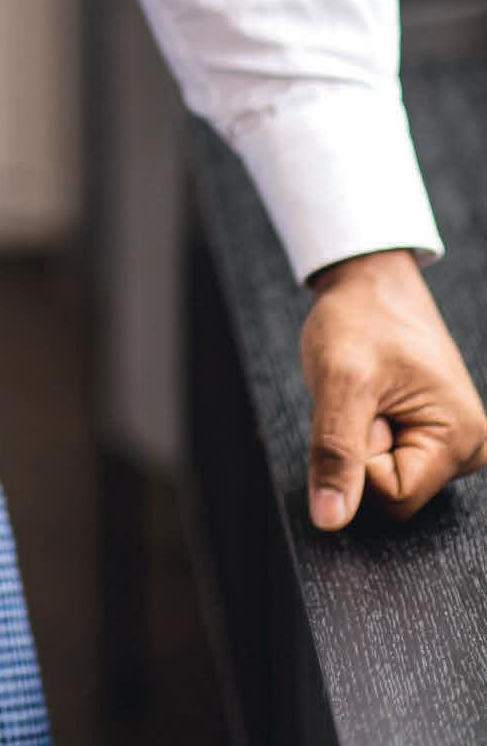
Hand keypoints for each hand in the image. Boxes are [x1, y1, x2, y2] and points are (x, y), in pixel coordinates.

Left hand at [301, 247, 486, 531]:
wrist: (369, 278)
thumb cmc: (361, 317)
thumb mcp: (339, 381)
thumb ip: (337, 453)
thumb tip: (330, 520)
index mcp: (461, 439)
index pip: (395, 498)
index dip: (361, 459)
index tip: (362, 407)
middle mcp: (468, 446)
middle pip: (393, 491)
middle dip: (363, 448)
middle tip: (364, 396)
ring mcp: (452, 440)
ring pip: (387, 475)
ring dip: (364, 438)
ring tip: (369, 392)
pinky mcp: (433, 432)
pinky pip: (388, 456)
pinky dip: (369, 430)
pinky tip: (374, 398)